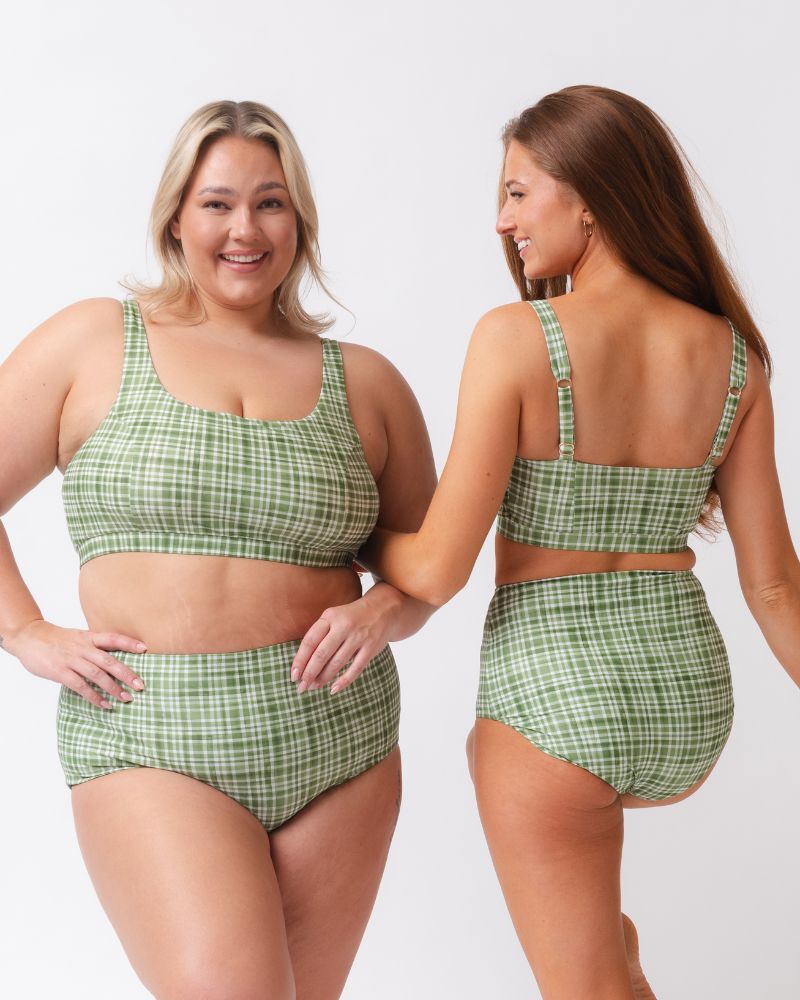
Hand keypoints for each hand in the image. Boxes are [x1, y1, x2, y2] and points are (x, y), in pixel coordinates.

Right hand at [5, 619, 146, 709]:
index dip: (129, 643)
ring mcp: (71, 660)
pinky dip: (94, 696)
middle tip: (141, 686)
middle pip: (109, 661)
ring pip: (97, 675)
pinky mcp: (60, 672)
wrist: (29, 636)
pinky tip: (104, 704)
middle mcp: (83, 648)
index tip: (145, 649)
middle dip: (127, 674)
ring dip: (113, 688)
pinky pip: (80, 686)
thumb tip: (112, 661)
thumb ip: (93, 646)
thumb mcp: (77, 637)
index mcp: (88, 637)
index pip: (113, 638)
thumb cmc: (55, 639)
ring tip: (126, 698)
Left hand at [291, 595, 391, 695]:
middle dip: (309, 673)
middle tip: (301, 686)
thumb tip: (302, 663)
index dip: (300, 660)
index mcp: (330, 617)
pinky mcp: (371, 648)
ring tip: (314, 687)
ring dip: (323, 678)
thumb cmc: (351, 617)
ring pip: (337, 663)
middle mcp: (344, 626)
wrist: (384, 609)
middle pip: (321, 654)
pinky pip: (355, 668)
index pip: (310, 641)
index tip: (293, 675)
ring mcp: (359, 637)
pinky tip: (333, 689)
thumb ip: (319, 635)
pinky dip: (343, 681)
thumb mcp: (333, 618)